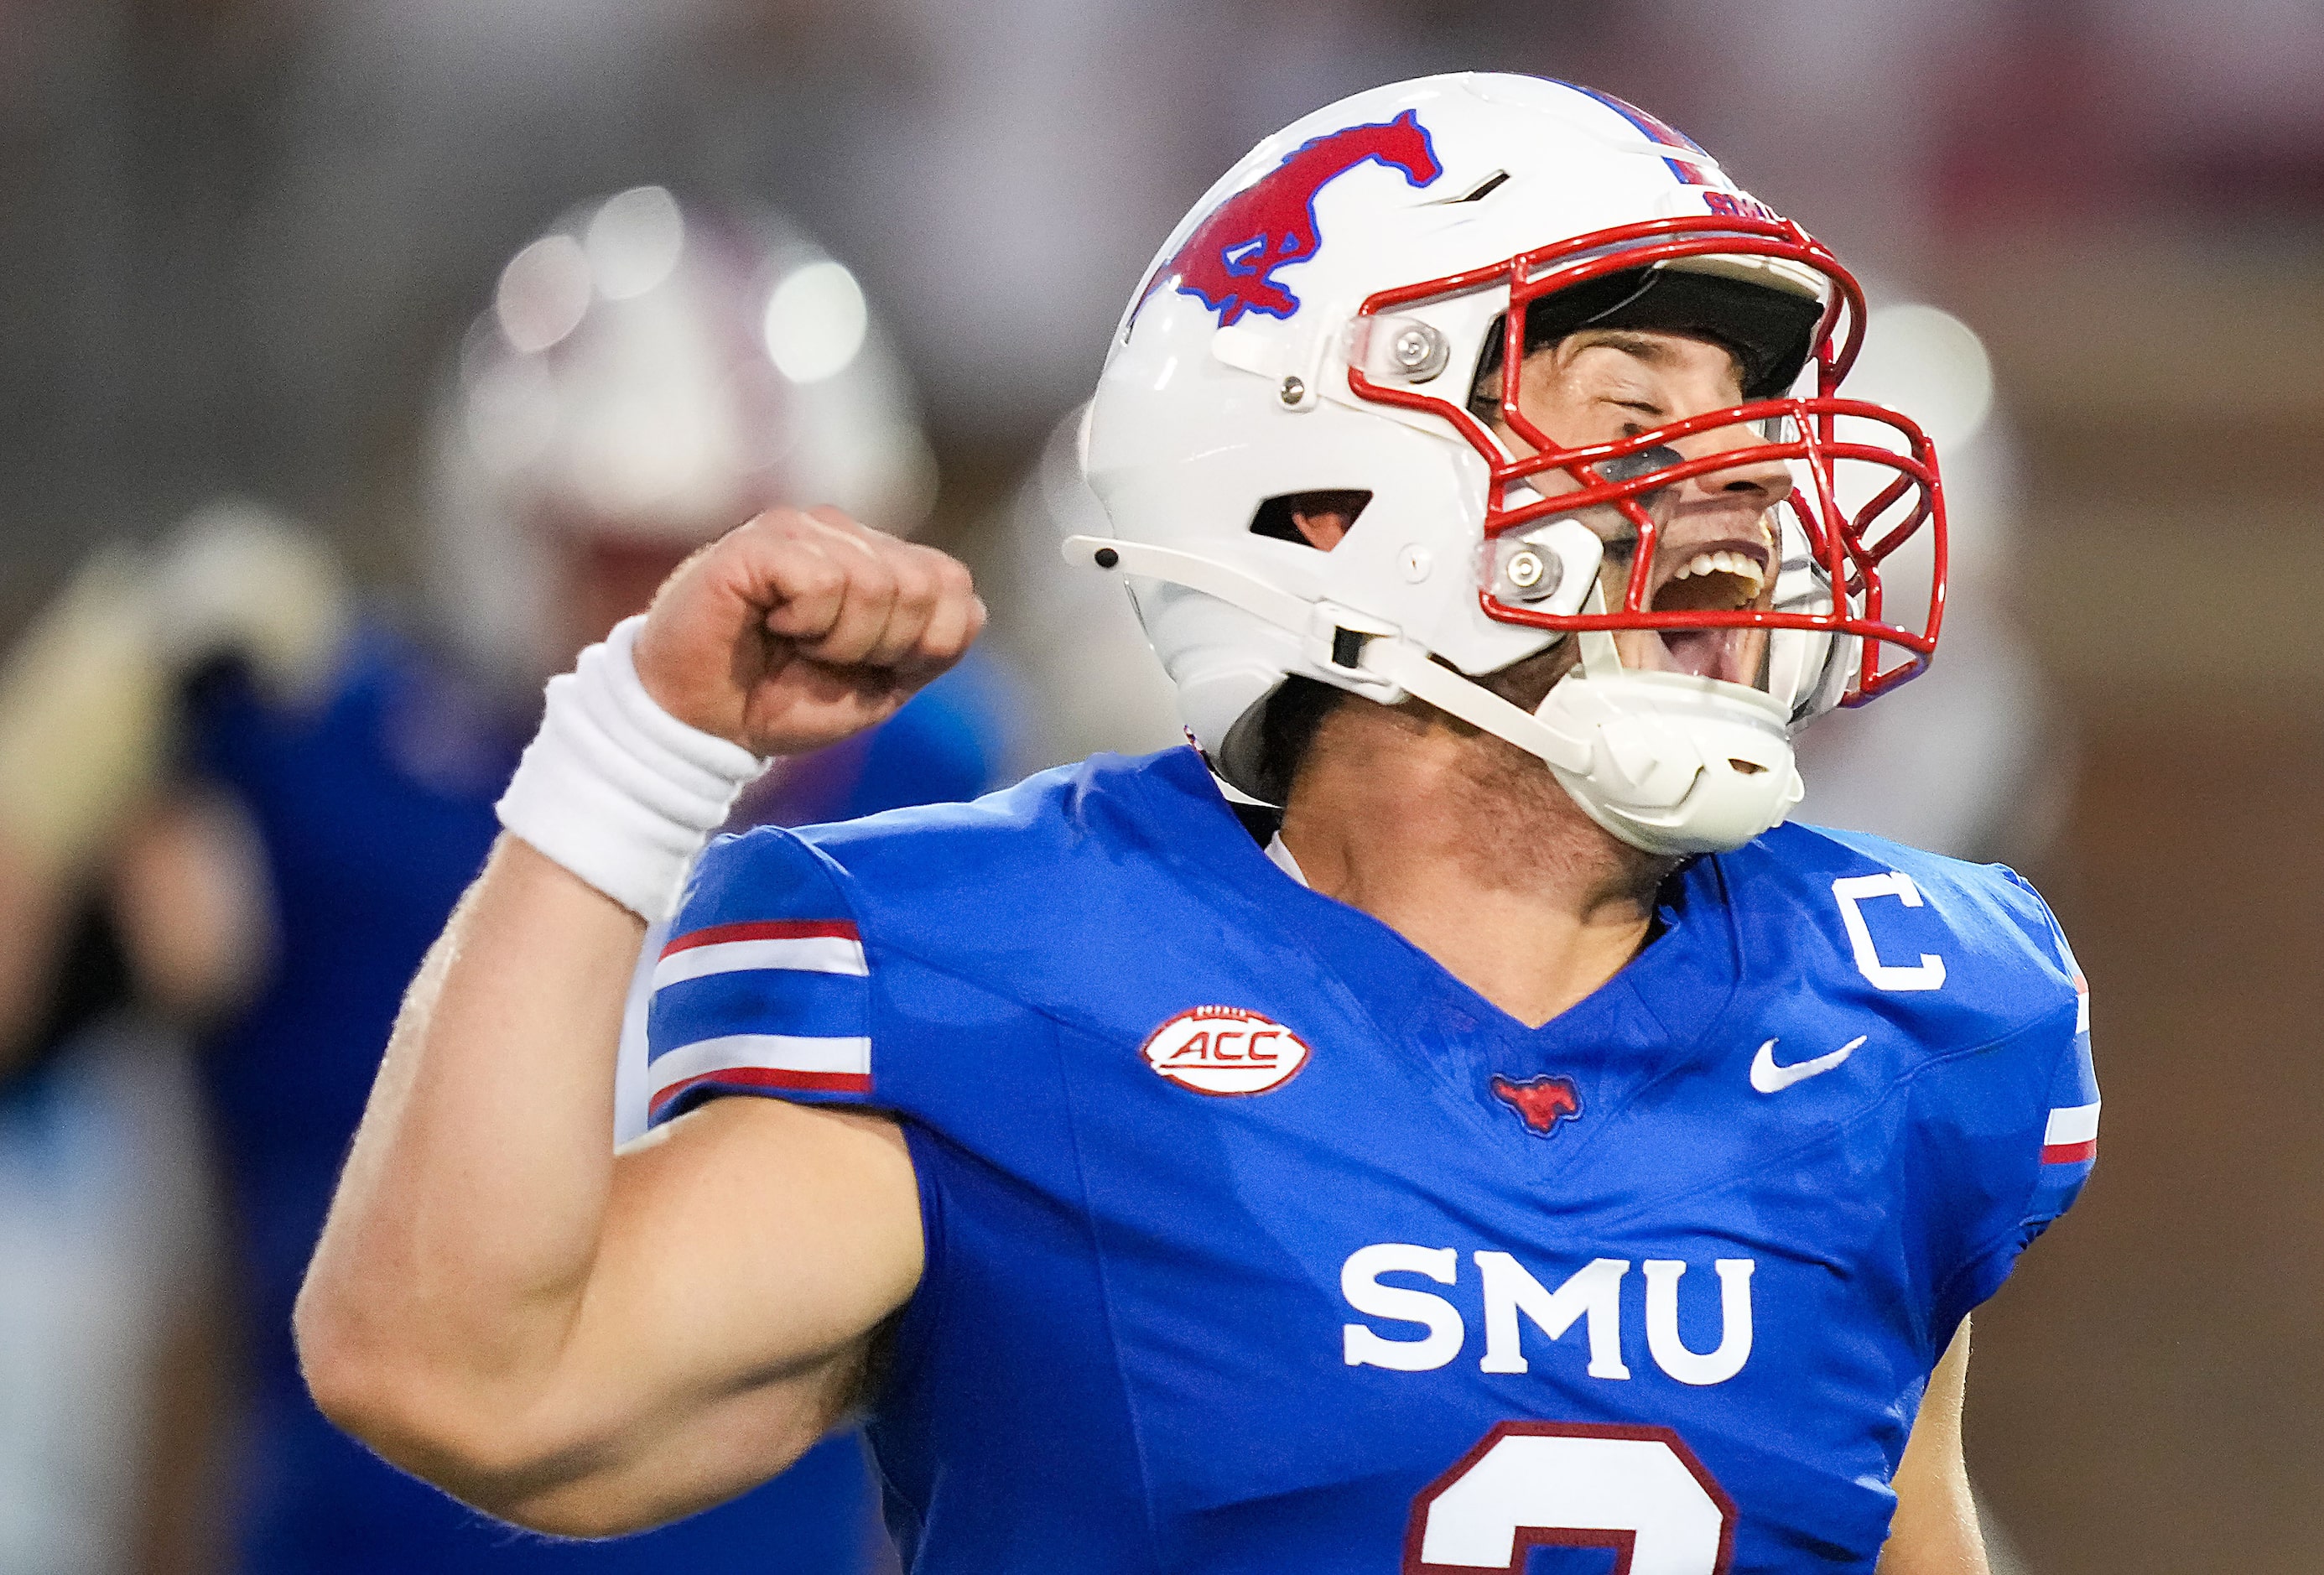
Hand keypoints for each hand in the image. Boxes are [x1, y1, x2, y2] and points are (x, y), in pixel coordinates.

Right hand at [632, 508, 984, 757]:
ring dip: (838, 640)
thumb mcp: (880, 686)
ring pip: (875, 585)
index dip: (925, 645)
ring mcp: (802, 531)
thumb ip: (932, 648)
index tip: (869, 667)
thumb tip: (972, 610)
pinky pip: (824, 581)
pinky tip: (771, 625)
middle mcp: (844, 535)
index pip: (955, 587)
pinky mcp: (760, 543)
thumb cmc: (779, 701)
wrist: (700, 725)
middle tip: (823, 658)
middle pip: (924, 586)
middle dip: (883, 646)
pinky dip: (805, 624)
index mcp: (878, 562)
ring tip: (792, 643)